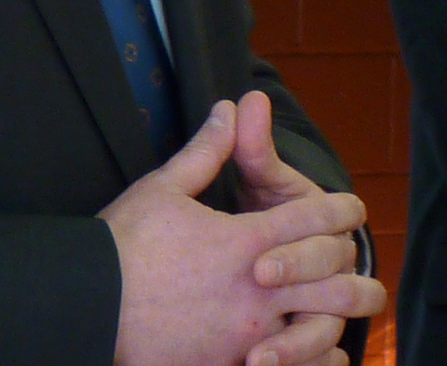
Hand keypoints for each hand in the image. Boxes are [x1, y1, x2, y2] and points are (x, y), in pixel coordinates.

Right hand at [101, 100, 382, 365]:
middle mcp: (256, 290)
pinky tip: (324, 354)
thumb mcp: (165, 187)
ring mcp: (246, 335)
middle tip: (358, 259)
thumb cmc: (124, 245)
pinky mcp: (228, 365)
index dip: (339, 210)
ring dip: (340, 317)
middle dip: (350, 267)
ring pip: (320, 329)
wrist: (89, 307)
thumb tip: (233, 107)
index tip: (350, 208)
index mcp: (245, 239)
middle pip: (331, 278)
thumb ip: (209, 150)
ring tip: (349, 310)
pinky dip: (313, 360)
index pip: (313, 219)